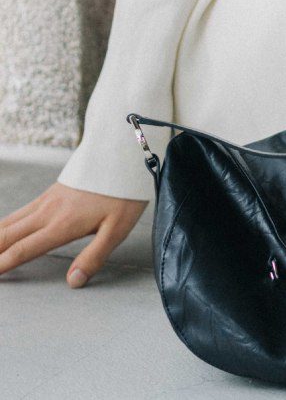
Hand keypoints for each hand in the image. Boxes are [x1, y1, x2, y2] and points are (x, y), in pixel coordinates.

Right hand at [0, 181, 147, 286]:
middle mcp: (48, 212)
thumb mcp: (118, 228)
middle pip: (7, 236)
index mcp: (62, 225)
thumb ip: (94, 256)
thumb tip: (72, 282)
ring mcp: (47, 200)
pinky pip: (19, 211)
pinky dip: (3, 225)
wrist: (124, 153)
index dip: (1, 265)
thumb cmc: (124, 192)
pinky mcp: (51, 192)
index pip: (22, 250)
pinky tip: (1, 232)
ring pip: (9, 222)